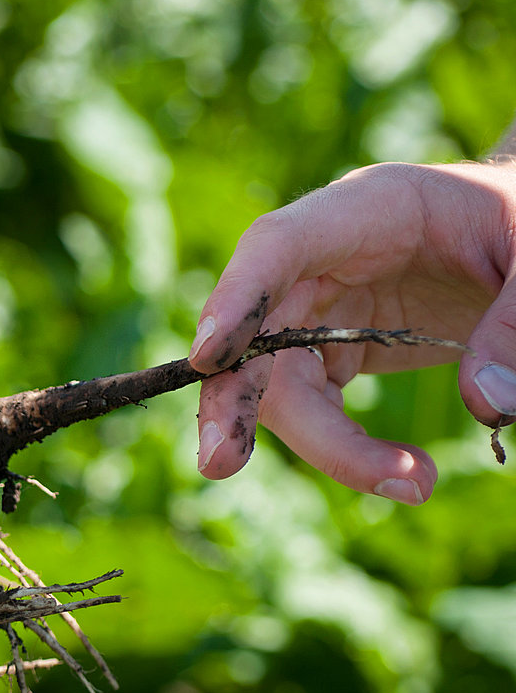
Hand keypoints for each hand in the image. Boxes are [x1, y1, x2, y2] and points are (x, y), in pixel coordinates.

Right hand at [188, 159, 515, 503]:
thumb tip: (486, 403)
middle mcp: (325, 262)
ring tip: (416, 483)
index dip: (235, 299)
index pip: (277, 246)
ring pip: (279, 389)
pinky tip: (406, 472)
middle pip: (256, 336)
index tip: (206, 359)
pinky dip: (347, 450)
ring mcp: (322, 310)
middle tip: (221, 465)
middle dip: (235, 404)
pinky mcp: (334, 351)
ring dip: (328, 448)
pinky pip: (314, 409)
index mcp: (369, 209)